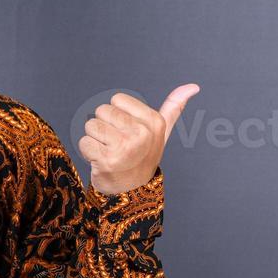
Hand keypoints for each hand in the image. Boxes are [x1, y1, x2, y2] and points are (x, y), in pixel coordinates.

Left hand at [79, 84, 199, 195]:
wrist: (133, 192)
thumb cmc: (144, 156)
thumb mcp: (161, 132)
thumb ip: (173, 108)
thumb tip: (193, 86)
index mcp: (154, 122)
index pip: (116, 100)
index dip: (117, 115)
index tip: (126, 131)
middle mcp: (141, 133)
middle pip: (102, 110)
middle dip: (104, 126)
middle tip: (115, 144)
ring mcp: (124, 147)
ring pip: (90, 125)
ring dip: (94, 139)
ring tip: (108, 152)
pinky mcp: (107, 160)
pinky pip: (84, 142)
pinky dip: (87, 152)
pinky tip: (100, 162)